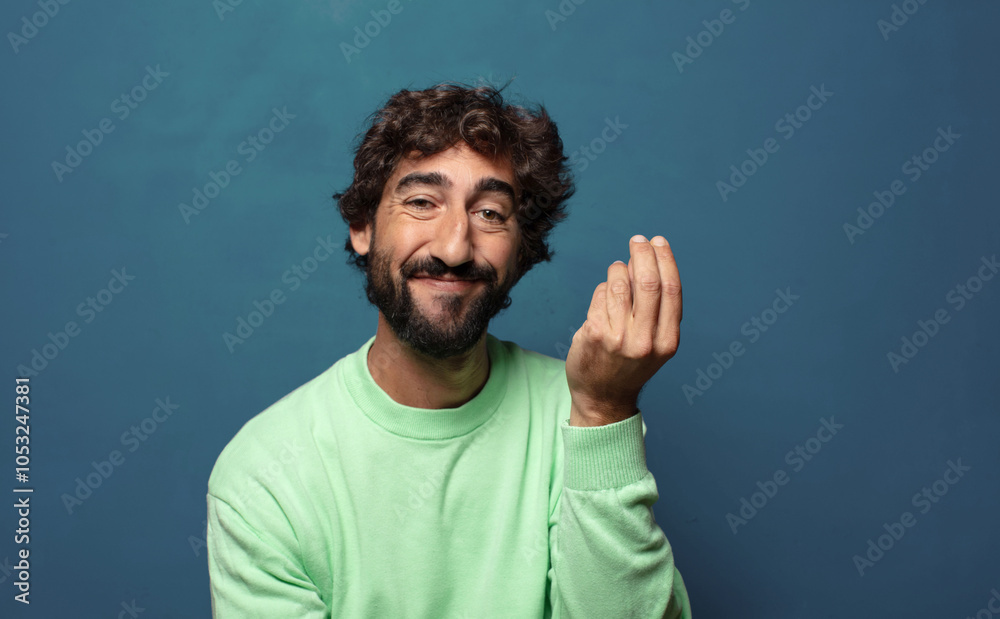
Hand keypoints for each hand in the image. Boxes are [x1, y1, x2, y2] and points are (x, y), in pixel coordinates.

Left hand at [565, 235, 681, 425]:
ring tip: (618, 271)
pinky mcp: (594, 334)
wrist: (602, 398)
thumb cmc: (629, 364)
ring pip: (619, 283)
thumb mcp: (655, 343)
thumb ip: (657, 309)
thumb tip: (648, 261)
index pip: (671, 290)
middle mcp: (645, 341)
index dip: (665, 260)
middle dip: (642, 254)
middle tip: (638, 240)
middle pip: (647, 282)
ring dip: (618, 270)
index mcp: (668, 341)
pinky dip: (602, 290)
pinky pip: (600, 295)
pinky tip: (603, 300)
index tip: (658, 242)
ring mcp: (618, 338)